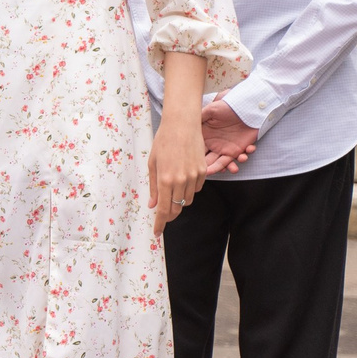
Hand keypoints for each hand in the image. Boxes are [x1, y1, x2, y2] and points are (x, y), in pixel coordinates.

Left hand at [150, 98, 208, 230]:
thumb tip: (152, 205)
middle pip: (177, 208)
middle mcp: (181, 181)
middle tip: (163, 215)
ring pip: (188, 200)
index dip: (160, 223)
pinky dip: (190, 189)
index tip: (157, 232)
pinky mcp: (204, 172)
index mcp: (165, 179)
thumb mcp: (152, 164)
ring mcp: (195, 176)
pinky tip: (184, 178)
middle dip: (169, 215)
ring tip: (172, 190)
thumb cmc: (163, 142)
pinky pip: (197, 188)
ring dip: (180, 201)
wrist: (182, 125)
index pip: (163, 209)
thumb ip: (153, 187)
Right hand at [200, 98, 257, 174]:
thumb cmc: (228, 106)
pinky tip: (247, 152)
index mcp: (205, 137)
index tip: (197, 167)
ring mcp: (226, 148)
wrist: (246, 106)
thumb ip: (199, 117)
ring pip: (225, 163)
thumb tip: (187, 125)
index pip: (197, 152)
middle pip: (209, 161)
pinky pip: (240, 158)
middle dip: (211, 169)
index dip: (197, 160)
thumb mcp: (212, 109)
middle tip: (210, 173)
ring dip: (229, 167)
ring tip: (234, 167)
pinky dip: (244, 157)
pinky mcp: (239, 149)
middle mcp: (214, 144)